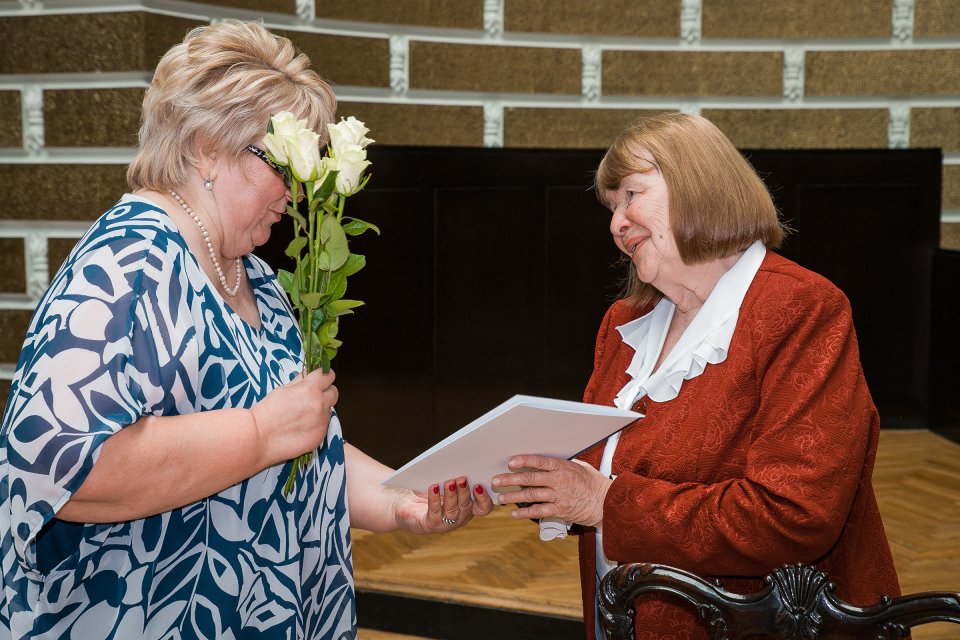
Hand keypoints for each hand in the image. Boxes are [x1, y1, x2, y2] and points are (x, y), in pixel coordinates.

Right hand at [250, 368, 337, 465]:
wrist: (259, 437)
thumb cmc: (267, 412)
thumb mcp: (282, 389)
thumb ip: (299, 381)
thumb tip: (308, 375)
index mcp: (310, 389)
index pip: (328, 375)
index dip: (324, 376)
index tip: (320, 378)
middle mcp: (320, 404)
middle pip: (334, 392)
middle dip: (326, 392)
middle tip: (313, 397)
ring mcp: (322, 421)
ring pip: (329, 410)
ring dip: (321, 409)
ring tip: (303, 415)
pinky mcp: (320, 435)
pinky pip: (324, 425)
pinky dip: (317, 424)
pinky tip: (302, 427)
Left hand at [395, 477, 494, 533]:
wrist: (403, 502)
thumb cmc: (426, 489)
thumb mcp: (444, 481)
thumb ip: (455, 476)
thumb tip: (463, 460)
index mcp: (466, 508)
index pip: (483, 508)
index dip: (484, 499)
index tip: (479, 484)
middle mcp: (458, 518)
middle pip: (466, 507)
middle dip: (464, 492)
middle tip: (462, 478)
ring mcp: (444, 524)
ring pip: (452, 511)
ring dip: (451, 495)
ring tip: (449, 482)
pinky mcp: (428, 524)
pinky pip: (434, 513)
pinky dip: (435, 499)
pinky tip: (433, 487)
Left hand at [491, 455, 611, 528]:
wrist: (607, 503)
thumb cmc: (594, 483)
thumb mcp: (580, 467)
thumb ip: (562, 465)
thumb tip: (545, 463)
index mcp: (564, 467)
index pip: (540, 462)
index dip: (524, 461)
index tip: (510, 462)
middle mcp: (559, 481)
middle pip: (530, 479)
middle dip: (510, 480)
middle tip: (496, 481)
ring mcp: (559, 497)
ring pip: (531, 496)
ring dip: (513, 497)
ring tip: (501, 498)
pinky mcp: (560, 511)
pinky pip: (539, 512)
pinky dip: (525, 513)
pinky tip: (514, 513)